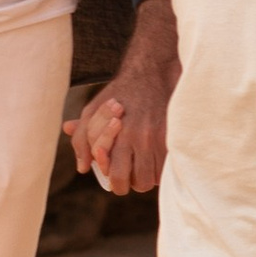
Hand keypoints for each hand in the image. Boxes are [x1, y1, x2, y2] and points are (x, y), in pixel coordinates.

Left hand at [73, 0, 177, 193]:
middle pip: (134, 182)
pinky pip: (168, 169)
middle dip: (129, 183)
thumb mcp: (92, 110)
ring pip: (152, 179)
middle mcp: (137, 137)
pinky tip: (156, 160)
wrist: (150, 73)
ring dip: (147, 177)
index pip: (114, 173)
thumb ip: (82, 138)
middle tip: (129, 176)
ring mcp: (157, 137)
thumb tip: (82, 167)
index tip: (115, 174)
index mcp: (116, 132)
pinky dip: (162, 170)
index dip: (114, 179)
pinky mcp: (173, 136)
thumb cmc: (118, 94)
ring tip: (143, 166)